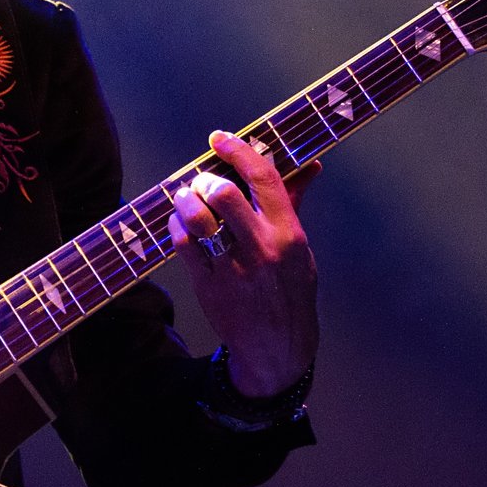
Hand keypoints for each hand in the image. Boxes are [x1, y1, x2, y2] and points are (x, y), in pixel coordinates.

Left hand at [168, 130, 321, 396]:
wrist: (277, 348)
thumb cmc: (289, 291)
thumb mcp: (299, 248)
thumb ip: (293, 204)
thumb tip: (309, 165)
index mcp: (288, 234)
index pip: (263, 178)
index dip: (238, 150)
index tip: (219, 138)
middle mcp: (261, 249)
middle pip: (224, 195)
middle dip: (206, 180)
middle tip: (203, 182)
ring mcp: (233, 269)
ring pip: (198, 219)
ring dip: (185, 201)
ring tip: (186, 200)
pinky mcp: (208, 286)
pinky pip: (182, 244)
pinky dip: (178, 227)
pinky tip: (183, 226)